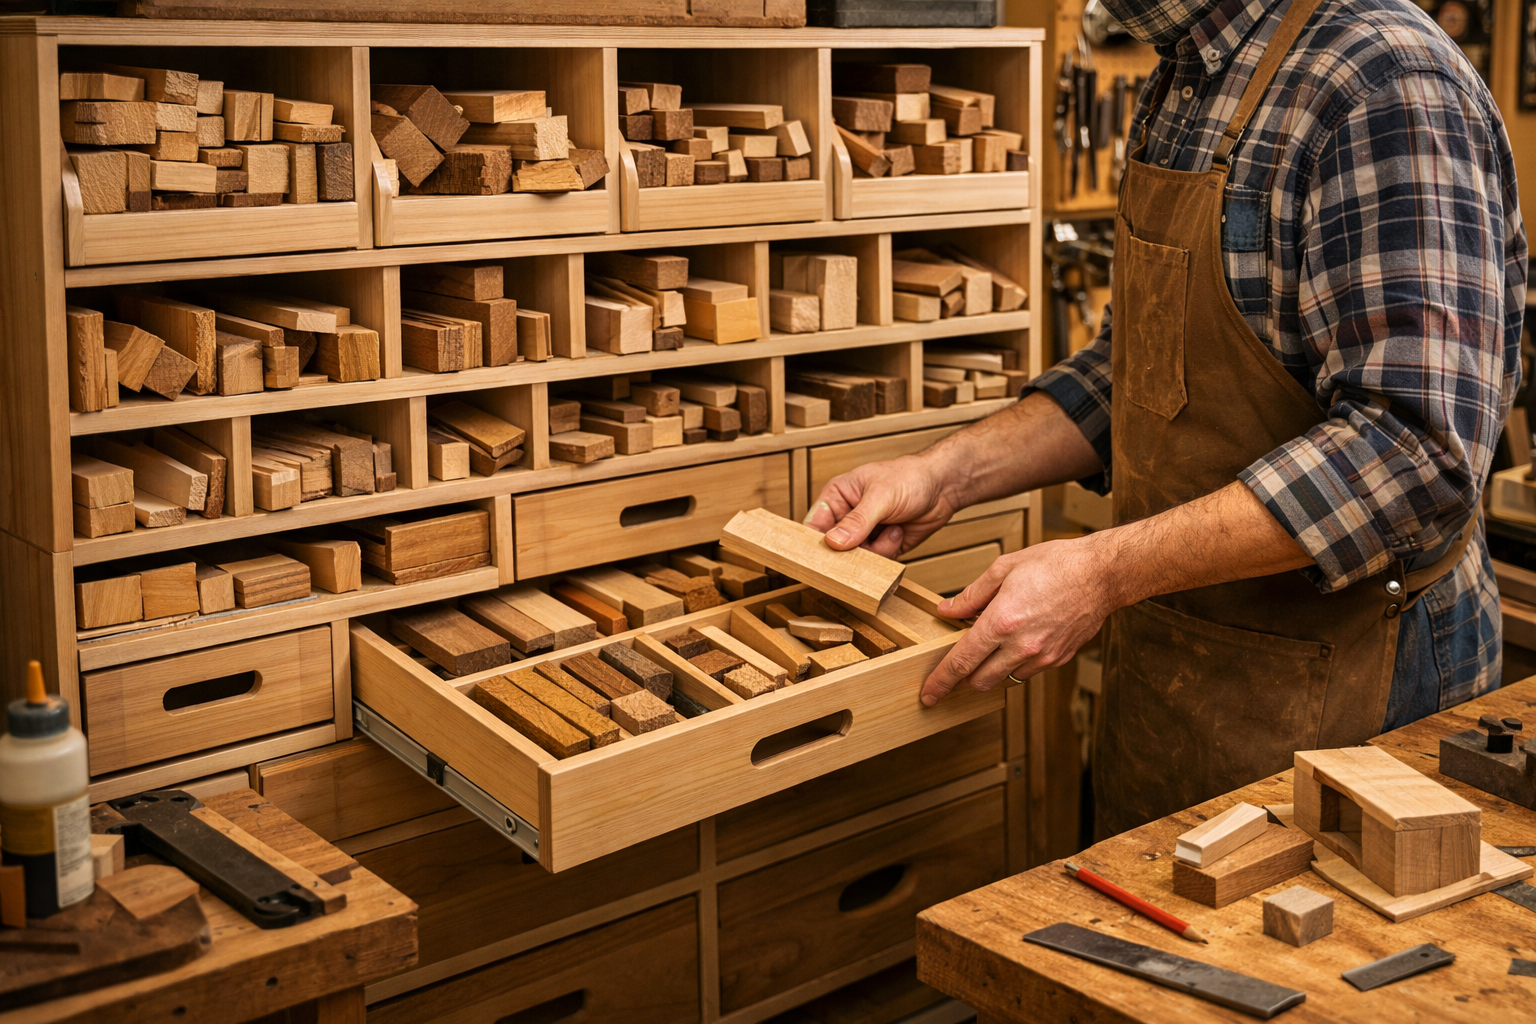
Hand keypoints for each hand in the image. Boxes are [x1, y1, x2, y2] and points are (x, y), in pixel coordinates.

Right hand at [804, 455, 955, 557]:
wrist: (943, 488)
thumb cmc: (910, 477)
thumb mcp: (881, 496)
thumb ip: (857, 520)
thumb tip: (833, 541)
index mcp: (837, 495)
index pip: (814, 523)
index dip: (814, 542)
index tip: (819, 557)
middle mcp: (847, 516)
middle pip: (832, 547)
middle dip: (849, 551)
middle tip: (863, 548)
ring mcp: (863, 534)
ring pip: (854, 558)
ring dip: (874, 550)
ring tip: (891, 529)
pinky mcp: (880, 547)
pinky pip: (874, 563)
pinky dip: (887, 552)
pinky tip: (897, 533)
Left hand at [920, 537, 1116, 706]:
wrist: (1101, 574)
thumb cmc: (1055, 564)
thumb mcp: (1003, 569)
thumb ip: (971, 595)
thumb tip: (947, 610)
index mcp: (1001, 622)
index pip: (961, 663)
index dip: (940, 682)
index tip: (928, 694)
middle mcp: (1021, 646)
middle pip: (980, 681)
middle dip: (965, 677)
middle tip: (959, 663)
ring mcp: (1042, 656)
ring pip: (1005, 679)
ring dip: (993, 668)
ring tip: (996, 642)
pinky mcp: (1059, 659)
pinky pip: (1029, 671)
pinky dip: (1017, 662)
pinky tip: (1020, 639)